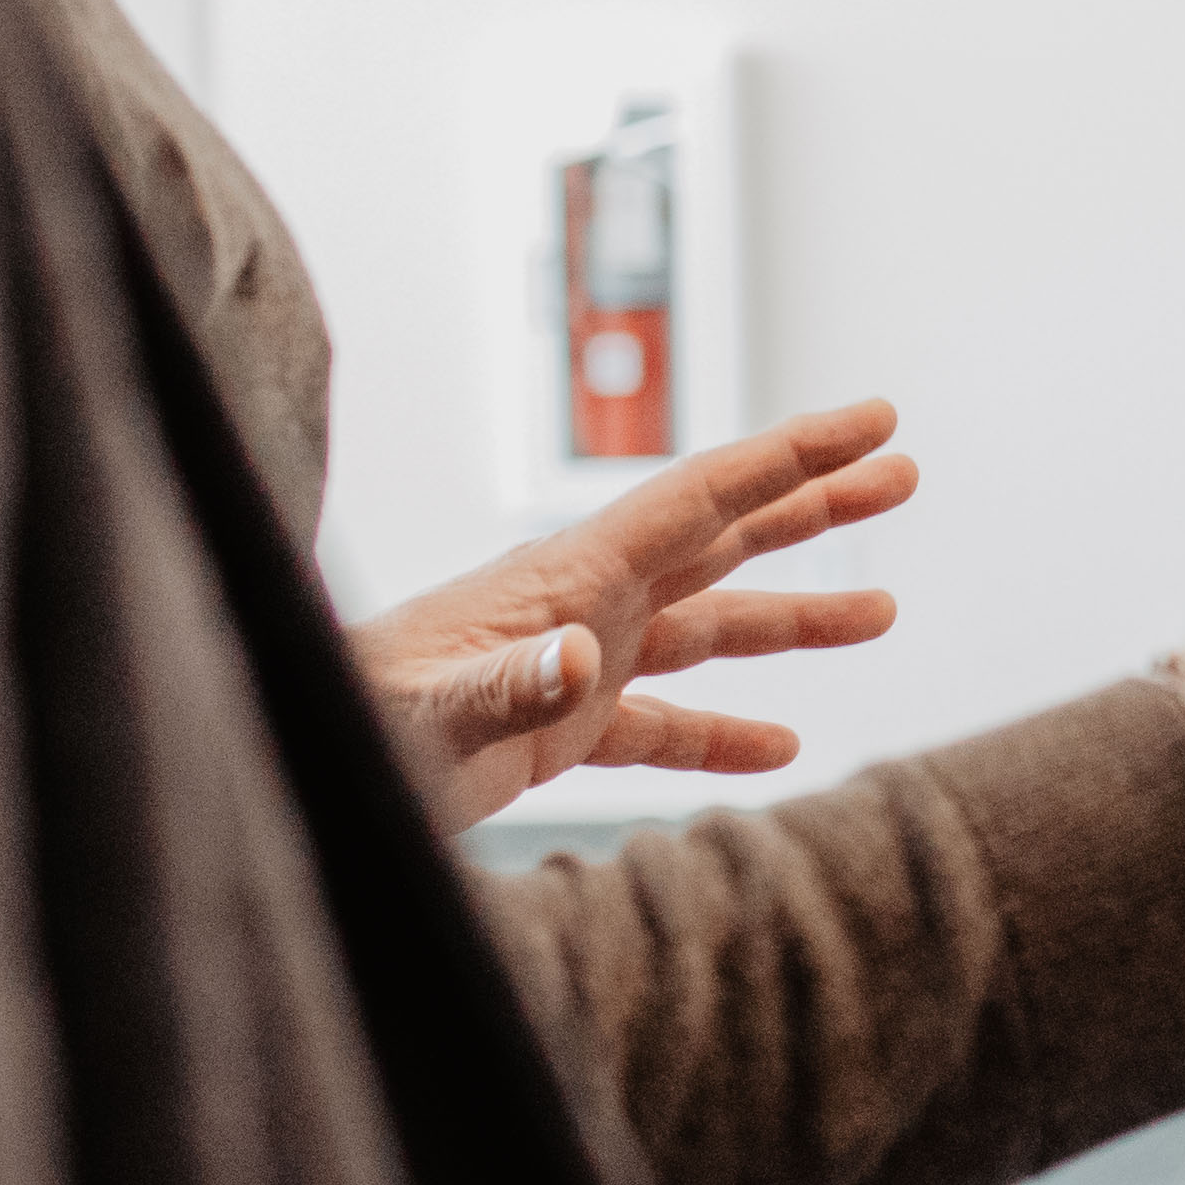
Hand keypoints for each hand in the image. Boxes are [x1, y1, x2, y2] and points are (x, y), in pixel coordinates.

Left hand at [345, 401, 922, 835]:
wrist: (281, 764)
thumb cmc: (342, 734)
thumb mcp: (425, 715)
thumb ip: (504, 684)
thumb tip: (580, 658)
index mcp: (568, 578)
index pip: (702, 499)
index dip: (793, 457)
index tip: (876, 421)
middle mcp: (581, 604)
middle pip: (722, 538)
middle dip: (812, 503)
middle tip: (904, 471)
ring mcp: (571, 662)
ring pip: (706, 625)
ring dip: (791, 619)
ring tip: (882, 611)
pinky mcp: (554, 728)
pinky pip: (660, 725)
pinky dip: (722, 732)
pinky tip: (781, 747)